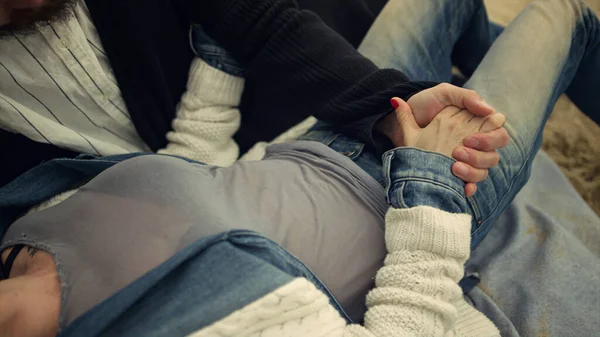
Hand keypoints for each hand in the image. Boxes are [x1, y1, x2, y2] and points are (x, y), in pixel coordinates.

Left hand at [391, 97, 507, 195]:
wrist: (394, 121)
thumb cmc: (422, 105)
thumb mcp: (443, 94)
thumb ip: (467, 98)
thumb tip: (490, 110)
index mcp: (475, 123)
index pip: (497, 133)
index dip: (489, 139)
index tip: (469, 140)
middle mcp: (473, 143)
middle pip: (493, 155)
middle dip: (480, 156)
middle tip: (457, 152)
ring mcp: (464, 159)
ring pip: (484, 171)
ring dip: (472, 171)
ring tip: (453, 167)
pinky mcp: (453, 172)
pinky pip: (470, 185)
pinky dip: (468, 187)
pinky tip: (461, 188)